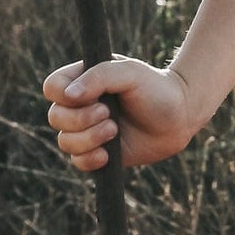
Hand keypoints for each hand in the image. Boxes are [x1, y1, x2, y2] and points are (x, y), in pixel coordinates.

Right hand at [43, 57, 197, 169]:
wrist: (181, 116)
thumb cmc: (156, 89)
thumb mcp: (130, 73)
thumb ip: (99, 76)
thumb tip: (67, 95)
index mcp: (83, 81)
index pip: (52, 87)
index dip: (63, 95)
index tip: (91, 97)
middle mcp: (81, 107)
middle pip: (55, 117)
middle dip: (81, 119)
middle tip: (110, 114)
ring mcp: (88, 130)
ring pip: (65, 141)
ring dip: (89, 138)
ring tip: (115, 130)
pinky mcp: (99, 152)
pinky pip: (78, 162)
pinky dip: (89, 159)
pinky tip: (107, 154)